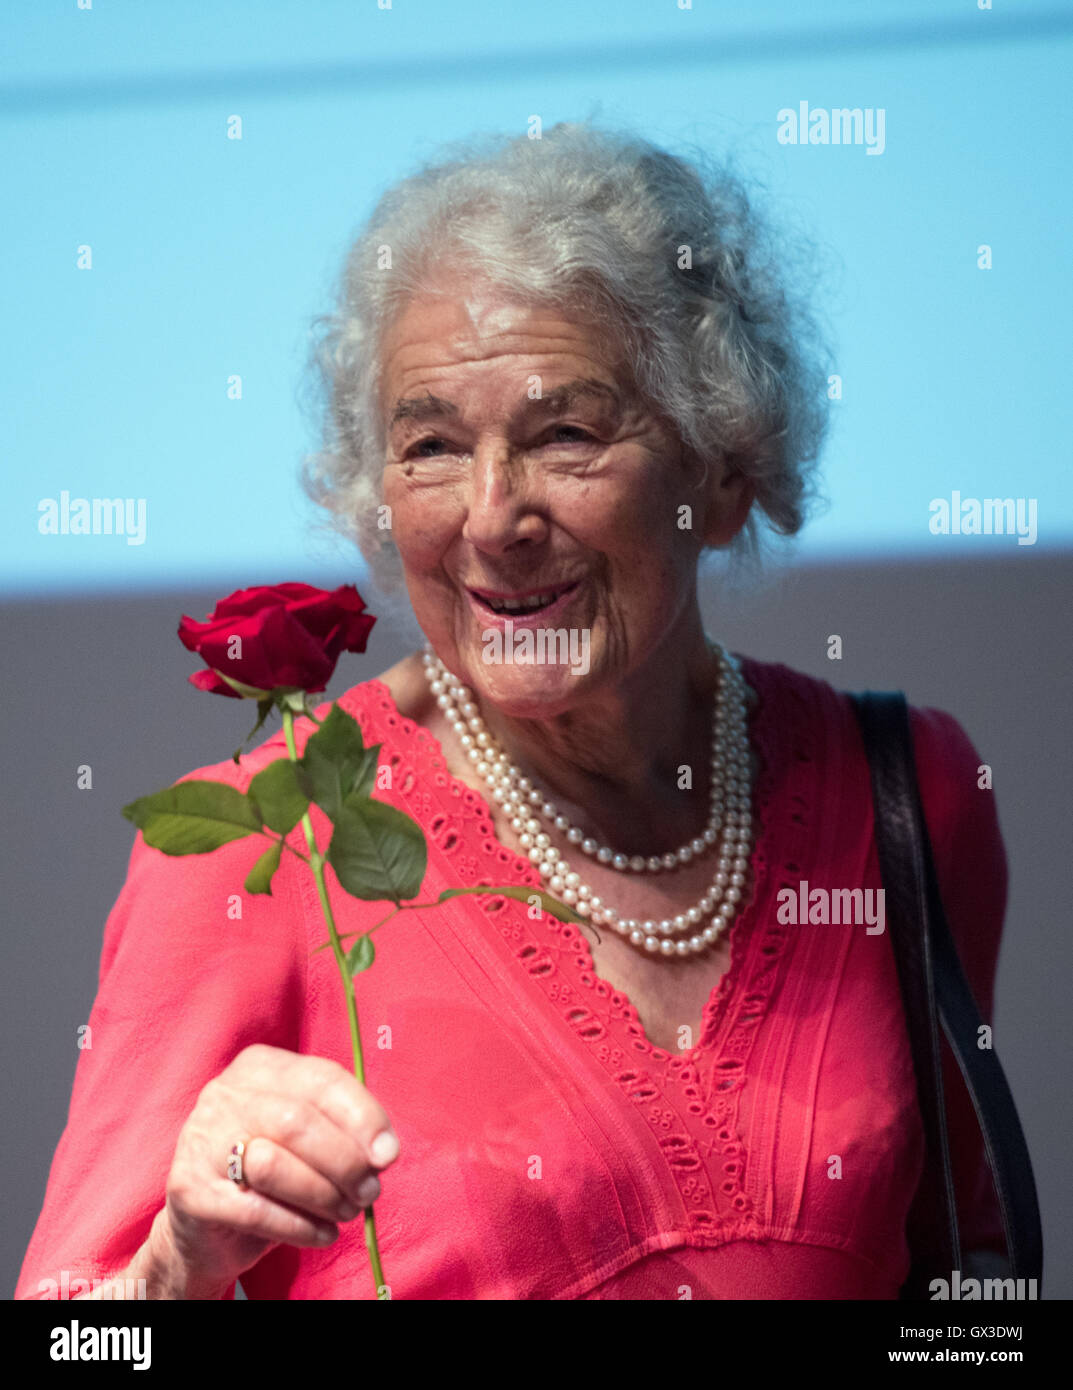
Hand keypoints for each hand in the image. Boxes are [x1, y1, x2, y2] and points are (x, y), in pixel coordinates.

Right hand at [148, 1044, 399, 1296]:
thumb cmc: (270, 1169)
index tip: (388, 1154)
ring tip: (347, 1212)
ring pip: (273, 1165)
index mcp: (260, 1066)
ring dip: (323, 1195)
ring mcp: (201, 1138)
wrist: (207, 1225)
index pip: (321, 1079)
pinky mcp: (188, 1187)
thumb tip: (384, 1152)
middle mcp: (225, 1092)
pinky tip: (323, 1234)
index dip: (362, 1117)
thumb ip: (344, 1131)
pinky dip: (300, 1226)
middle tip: (370, 1192)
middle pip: (298, 1121)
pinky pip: (255, 1210)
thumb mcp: (308, 1136)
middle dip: (344, 1162)